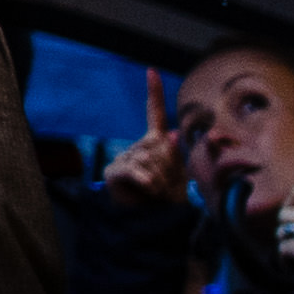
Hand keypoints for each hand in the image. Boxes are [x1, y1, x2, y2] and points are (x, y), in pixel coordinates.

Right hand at [100, 71, 185, 206]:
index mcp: (154, 142)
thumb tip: (170, 134)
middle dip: (170, 171)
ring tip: (157, 194)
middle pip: (160, 147)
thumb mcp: (177, 177)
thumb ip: (174, 156)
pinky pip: (137, 171)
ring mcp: (125, 157)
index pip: (153, 112)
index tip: (151, 71)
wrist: (148, 222)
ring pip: (150, 161)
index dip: (153, 92)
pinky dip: (147, 183)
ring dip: (161, 181)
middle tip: (167, 188)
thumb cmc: (166, 199)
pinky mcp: (115, 171)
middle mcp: (138, 146)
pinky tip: (147, 190)